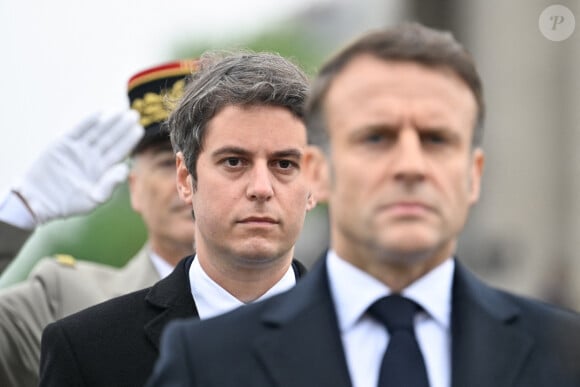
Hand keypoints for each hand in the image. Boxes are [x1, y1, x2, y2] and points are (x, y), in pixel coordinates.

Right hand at [13, 110, 143, 223]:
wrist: (39, 201)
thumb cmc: (68, 204)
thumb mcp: (94, 198)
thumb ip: (110, 184)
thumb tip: (125, 168)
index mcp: (102, 169)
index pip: (119, 151)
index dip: (129, 140)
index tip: (140, 129)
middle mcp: (92, 157)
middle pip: (110, 139)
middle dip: (122, 127)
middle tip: (134, 114)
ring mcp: (77, 150)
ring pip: (97, 132)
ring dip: (109, 122)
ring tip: (121, 112)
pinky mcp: (62, 145)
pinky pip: (78, 131)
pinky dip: (88, 122)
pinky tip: (100, 114)